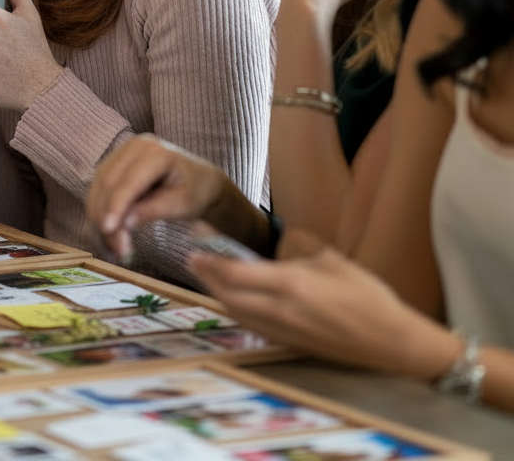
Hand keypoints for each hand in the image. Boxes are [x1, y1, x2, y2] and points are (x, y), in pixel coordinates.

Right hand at [87, 134, 226, 260]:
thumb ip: (154, 211)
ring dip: (99, 218)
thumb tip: (125, 224)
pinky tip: (106, 233)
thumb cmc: (195, 191)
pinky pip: (99, 188)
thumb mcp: (182, 205)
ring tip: (110, 248)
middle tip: (115, 251)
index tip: (108, 231)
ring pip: (99, 186)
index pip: (128, 181)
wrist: (198, 179)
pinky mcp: (114, 163)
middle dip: (106, 218)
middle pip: (108, 183)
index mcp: (156, 152)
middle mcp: (134, 146)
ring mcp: (122, 152)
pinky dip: (99, 212)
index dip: (115, 206)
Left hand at [189, 227, 458, 379]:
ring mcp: (283, 331)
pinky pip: (251, 325)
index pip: (236, 274)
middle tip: (194, 259)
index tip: (194, 249)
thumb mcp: (333, 260)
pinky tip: (235, 298)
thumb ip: (299, 249)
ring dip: (218, 294)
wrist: (392, 344)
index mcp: (291, 285)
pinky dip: (236, 309)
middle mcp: (280, 311)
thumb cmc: (368, 297)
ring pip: (236, 313)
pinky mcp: (289, 344)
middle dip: (206, 277)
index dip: (210, 262)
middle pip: (227, 296)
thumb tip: (281, 242)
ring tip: (209, 276)